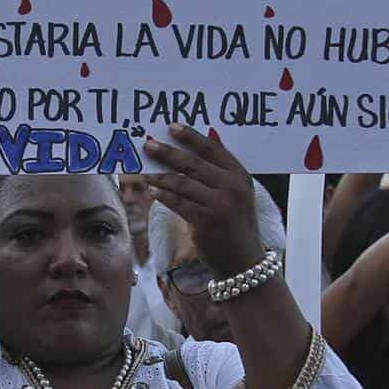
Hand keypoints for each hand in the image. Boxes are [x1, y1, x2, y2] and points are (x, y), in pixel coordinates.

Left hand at [141, 124, 262, 277]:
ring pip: (181, 183)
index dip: (191, 137)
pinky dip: (162, 195)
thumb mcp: (236, 194)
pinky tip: (152, 190)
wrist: (244, 262)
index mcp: (240, 176)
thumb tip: (197, 145)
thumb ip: (219, 171)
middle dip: (167, 152)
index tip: (172, 127)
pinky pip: (177, 203)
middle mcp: (232, 188)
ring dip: (159, 175)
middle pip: (193, 164)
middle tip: (147, 144)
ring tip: (144, 168)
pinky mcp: (205, 222)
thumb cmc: (234, 224)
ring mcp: (219, 205)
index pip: (212, 149)